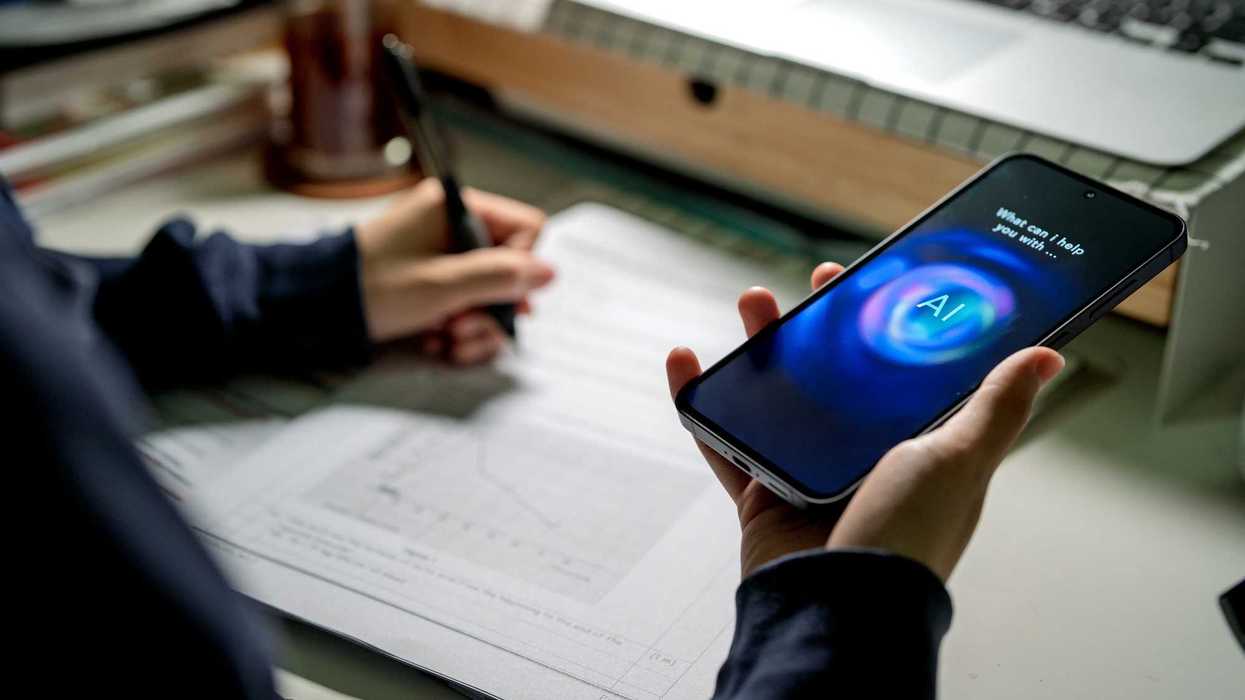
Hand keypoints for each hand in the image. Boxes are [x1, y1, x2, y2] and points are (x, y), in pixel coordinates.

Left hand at [355, 179, 555, 363]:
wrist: (316, 307)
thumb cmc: (372, 287)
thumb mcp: (442, 285)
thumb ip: (500, 277)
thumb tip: (548, 272)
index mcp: (456, 208)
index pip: (526, 228)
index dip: (520, 267)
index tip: (498, 297)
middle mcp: (453, 226)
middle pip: (508, 267)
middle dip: (491, 307)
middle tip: (462, 328)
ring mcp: (442, 254)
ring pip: (489, 292)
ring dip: (475, 325)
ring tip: (445, 340)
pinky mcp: (432, 279)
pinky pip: (466, 302)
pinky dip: (457, 328)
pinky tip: (436, 343)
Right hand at [666, 263, 1063, 579]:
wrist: (840, 605)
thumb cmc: (908, 539)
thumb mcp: (960, 459)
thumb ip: (995, 406)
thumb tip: (1047, 358)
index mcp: (912, 448)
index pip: (892, 372)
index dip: (876, 327)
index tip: (862, 287)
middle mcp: (860, 459)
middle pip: (828, 378)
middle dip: (815, 329)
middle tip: (808, 292)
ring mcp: (807, 476)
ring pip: (775, 399)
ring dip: (758, 350)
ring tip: (752, 307)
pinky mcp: (762, 496)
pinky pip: (722, 443)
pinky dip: (698, 406)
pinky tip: (686, 367)